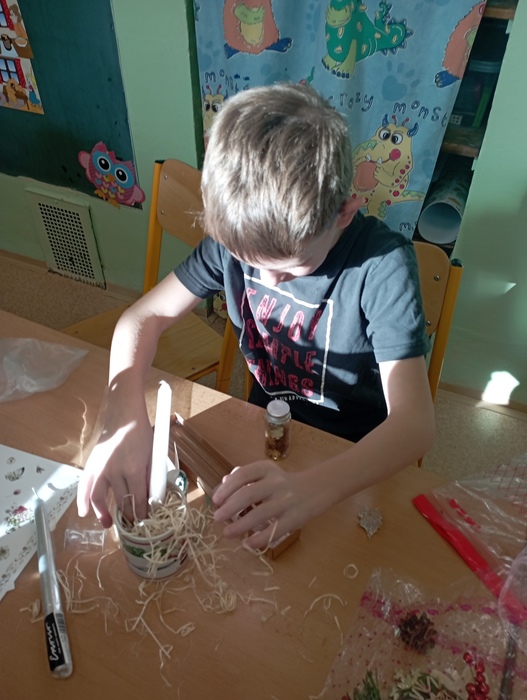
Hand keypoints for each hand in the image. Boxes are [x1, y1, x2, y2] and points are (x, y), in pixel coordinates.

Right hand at [77, 399, 152, 527]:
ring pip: (100, 498)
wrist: (123, 415)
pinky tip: (84, 512)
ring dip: (104, 514)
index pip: (139, 499)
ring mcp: (101, 468)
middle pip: (121, 501)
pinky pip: (85, 487)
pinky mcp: (92, 464)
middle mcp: (115, 471)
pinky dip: (83, 501)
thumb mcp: (151, 455)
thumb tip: (150, 496)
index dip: (142, 512)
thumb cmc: (141, 433)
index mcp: (134, 469)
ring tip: (108, 523)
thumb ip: (149, 476)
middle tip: (132, 523)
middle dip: (128, 515)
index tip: (145, 520)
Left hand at [212, 461, 319, 549]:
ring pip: (260, 513)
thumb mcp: (266, 473)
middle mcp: (277, 482)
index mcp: (267, 469)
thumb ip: (246, 476)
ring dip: (241, 525)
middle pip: (249, 494)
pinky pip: (275, 530)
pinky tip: (248, 544)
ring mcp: (287, 500)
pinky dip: (259, 538)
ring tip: (227, 534)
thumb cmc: (284, 483)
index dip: (227, 488)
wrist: (317, 488)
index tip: (216, 500)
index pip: (243, 475)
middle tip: (217, 519)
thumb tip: (223, 483)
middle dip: (230, 507)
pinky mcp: (295, 518)